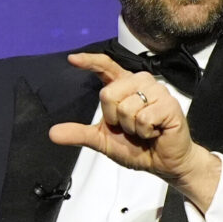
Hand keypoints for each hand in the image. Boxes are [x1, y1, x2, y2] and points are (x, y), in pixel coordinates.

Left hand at [52, 52, 222, 205]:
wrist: (162, 162)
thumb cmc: (137, 146)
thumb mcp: (103, 140)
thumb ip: (79, 134)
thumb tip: (52, 133)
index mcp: (124, 86)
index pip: (106, 66)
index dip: (89, 61)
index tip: (72, 59)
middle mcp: (140, 82)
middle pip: (109, 94)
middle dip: (114, 119)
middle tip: (130, 127)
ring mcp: (157, 91)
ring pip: (127, 107)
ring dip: (132, 128)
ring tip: (144, 130)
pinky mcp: (170, 104)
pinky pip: (144, 117)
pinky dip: (146, 131)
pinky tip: (155, 132)